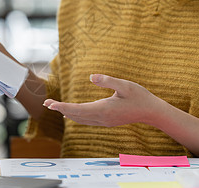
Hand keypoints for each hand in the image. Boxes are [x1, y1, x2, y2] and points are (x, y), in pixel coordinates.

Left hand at [43, 74, 163, 126]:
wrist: (151, 112)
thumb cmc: (139, 97)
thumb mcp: (125, 85)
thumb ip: (108, 80)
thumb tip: (91, 76)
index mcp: (104, 109)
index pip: (77, 109)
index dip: (62, 106)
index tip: (50, 103)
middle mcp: (102, 118)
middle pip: (76, 115)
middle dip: (60, 109)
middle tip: (46, 103)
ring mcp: (104, 121)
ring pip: (80, 119)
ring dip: (67, 112)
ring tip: (55, 106)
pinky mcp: (107, 121)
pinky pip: (87, 120)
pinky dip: (76, 116)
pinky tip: (71, 113)